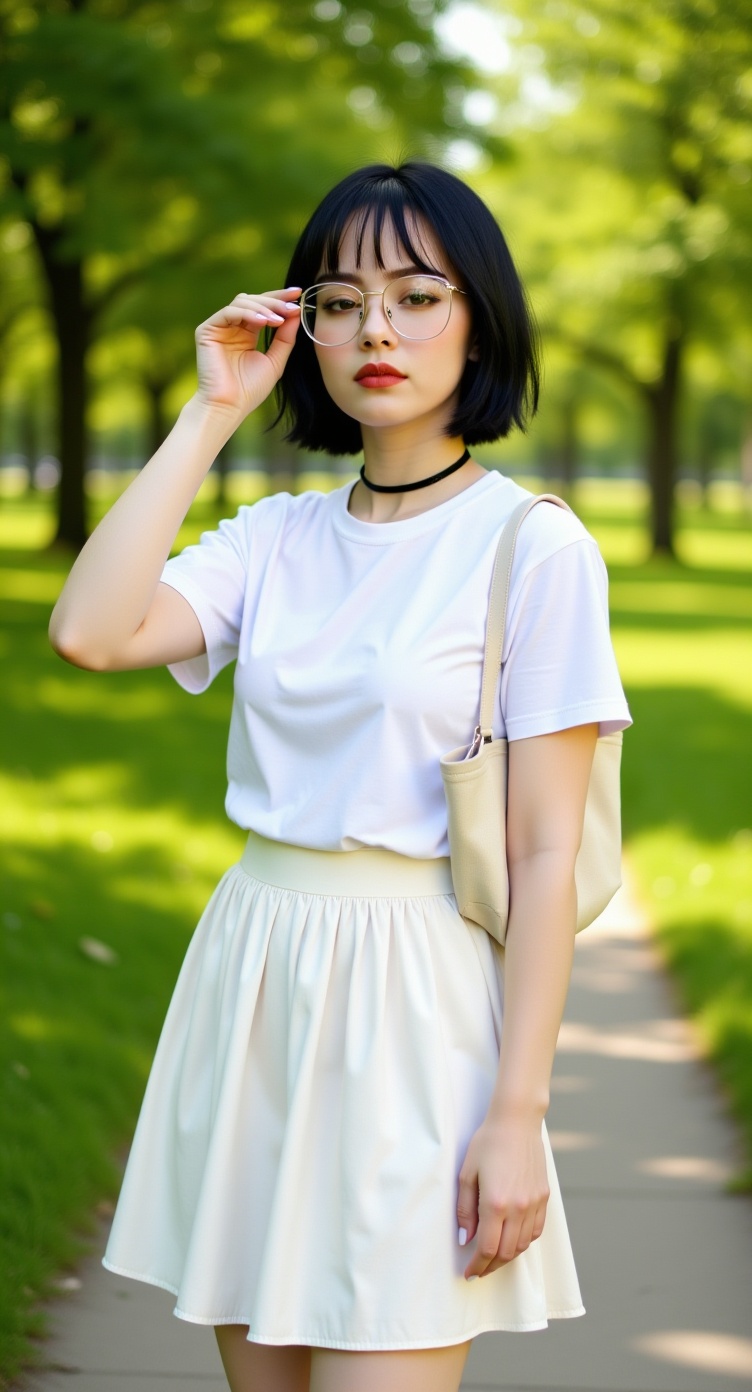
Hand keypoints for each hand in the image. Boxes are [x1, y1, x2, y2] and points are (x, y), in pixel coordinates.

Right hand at [194, 288, 301, 417]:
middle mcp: (232, 327)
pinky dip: (247, 313)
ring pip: (242, 301)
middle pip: (253, 300)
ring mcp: (219, 327)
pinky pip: (229, 312)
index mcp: (247, 333)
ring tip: (279, 320)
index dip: (280, 299)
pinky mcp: (207, 330)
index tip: (298, 294)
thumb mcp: (275, 361)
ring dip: (264, 307)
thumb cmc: (250, 389)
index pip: (263, 308)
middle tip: (292, 305)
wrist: (229, 406)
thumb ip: (285, 338)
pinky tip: (263, 322)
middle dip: (275, 301)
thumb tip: (296, 312)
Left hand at [456, 1113, 549, 1278]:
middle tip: (479, 1270)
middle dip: (491, 1266)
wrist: (517, 1121)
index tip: (469, 1273)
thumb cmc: (487, 1143)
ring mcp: (534, 1202)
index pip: (488, 1248)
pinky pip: (536, 1230)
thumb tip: (466, 1238)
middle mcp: (518, 1207)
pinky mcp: (544, 1196)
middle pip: (507, 1252)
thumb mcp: (467, 1173)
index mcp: (496, 1202)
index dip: (477, 1265)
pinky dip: (524, 1242)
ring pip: (523, 1245)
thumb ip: (465, 1210)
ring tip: (494, 1258)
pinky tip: (513, 1241)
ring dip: (508, 1257)